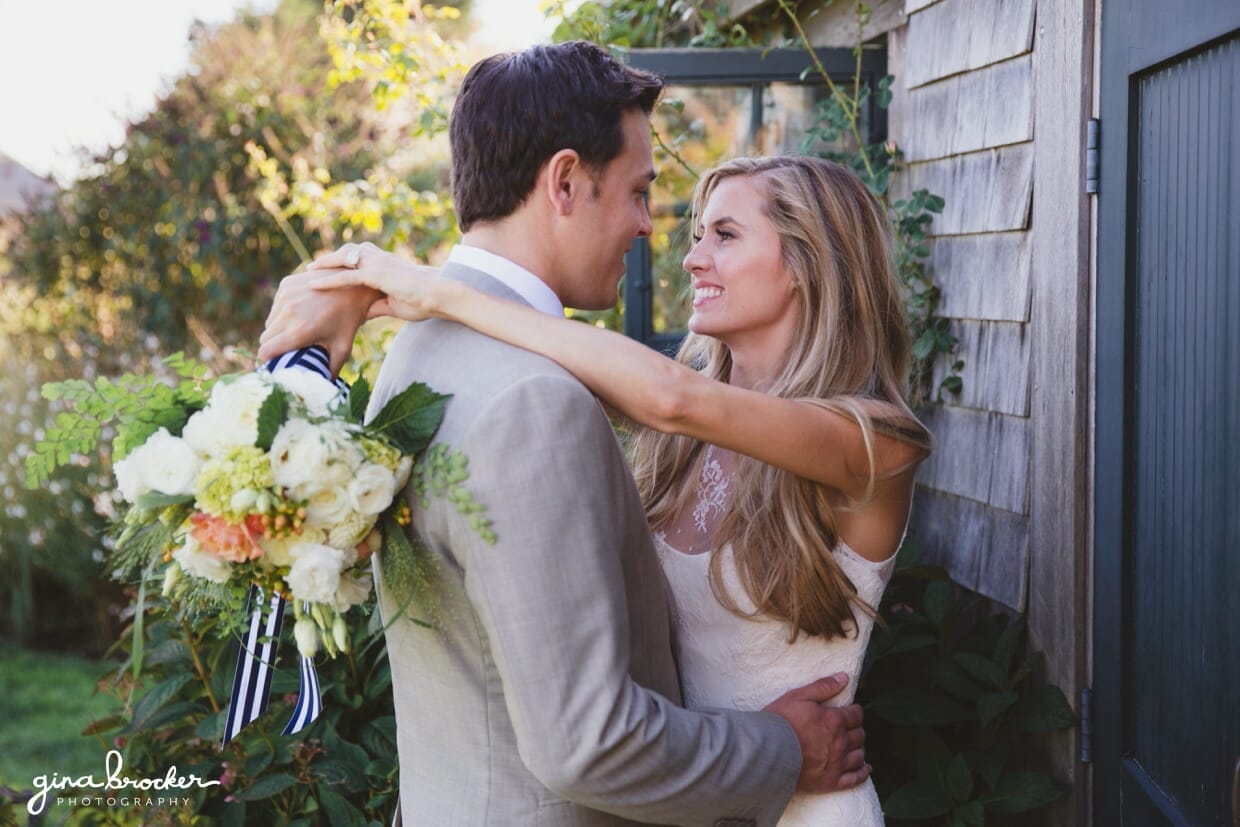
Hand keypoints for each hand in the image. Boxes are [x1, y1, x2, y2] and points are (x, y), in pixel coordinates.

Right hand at [258, 243, 387, 373]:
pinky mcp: (285, 285)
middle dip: (274, 345)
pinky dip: (282, 312)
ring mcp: (285, 296)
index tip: (274, 362)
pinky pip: (275, 306)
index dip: (268, 358)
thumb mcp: (342, 347)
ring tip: (296, 329)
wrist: (354, 284)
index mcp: (300, 331)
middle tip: (287, 348)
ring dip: (278, 328)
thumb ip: (330, 370)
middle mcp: (289, 312)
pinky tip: (300, 312)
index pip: (266, 350)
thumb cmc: (349, 320)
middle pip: (265, 337)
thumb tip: (321, 390)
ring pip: (269, 322)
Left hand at [298, 242, 444, 323]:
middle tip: (311, 268)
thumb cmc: (422, 300)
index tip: (323, 269)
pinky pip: (347, 276)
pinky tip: (313, 284)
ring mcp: (376, 264)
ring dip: (324, 265)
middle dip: (328, 259)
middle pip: (346, 253)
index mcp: (384, 263)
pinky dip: (328, 280)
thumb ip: (375, 306)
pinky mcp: (376, 274)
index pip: (356, 258)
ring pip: (343, 260)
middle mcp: (378, 258)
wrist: (439, 295)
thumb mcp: (394, 304)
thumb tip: (361, 314)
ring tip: (307, 272)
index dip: (339, 263)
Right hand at [763, 673, 869, 793]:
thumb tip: (844, 678)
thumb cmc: (781, 722)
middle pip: (859, 735)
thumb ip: (823, 687)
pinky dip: (862, 773)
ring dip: (859, 749)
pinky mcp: (831, 781)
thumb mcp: (798, 696)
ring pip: (859, 756)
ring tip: (854, 747)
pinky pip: (854, 779)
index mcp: (835, 721)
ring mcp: (837, 764)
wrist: (767, 752)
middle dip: (856, 730)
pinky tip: (865, 768)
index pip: (856, 715)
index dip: (854, 712)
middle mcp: (841, 742)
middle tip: (849, 729)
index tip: (850, 712)